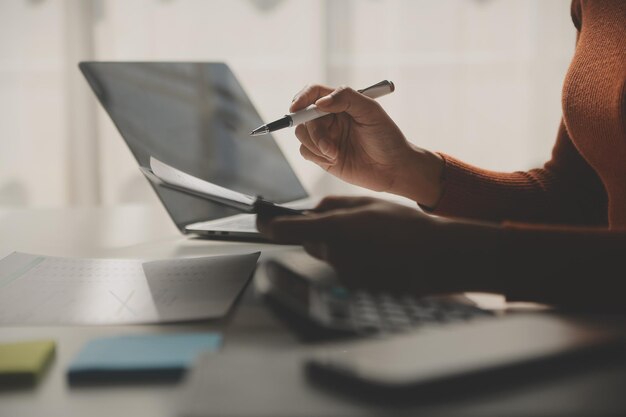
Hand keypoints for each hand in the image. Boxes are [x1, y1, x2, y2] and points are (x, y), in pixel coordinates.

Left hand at [257, 196, 499, 294]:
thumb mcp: (368, 204)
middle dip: (318, 233)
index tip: (261, 220)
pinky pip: (344, 271)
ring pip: (328, 256)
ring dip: (338, 247)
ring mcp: (345, 275)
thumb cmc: (407, 227)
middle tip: (345, 224)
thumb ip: (334, 205)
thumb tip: (313, 209)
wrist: (437, 258)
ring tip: (371, 239)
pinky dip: (353, 262)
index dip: (268, 225)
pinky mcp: (356, 288)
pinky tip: (377, 255)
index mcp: (335, 229)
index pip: (286, 230)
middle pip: (309, 243)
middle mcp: (335, 255)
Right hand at [290, 85, 443, 206]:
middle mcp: (330, 117)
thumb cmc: (386, 137)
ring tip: (335, 154)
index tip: (296, 108)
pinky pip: (305, 152)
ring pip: (302, 134)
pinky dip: (316, 156)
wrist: (393, 168)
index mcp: (340, 102)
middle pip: (304, 116)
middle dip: (313, 132)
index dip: (301, 98)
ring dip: (316, 146)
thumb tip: (320, 102)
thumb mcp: (371, 111)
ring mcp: (325, 136)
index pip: (313, 93)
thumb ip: (346, 98)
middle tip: (328, 146)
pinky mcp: (322, 155)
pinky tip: (334, 160)